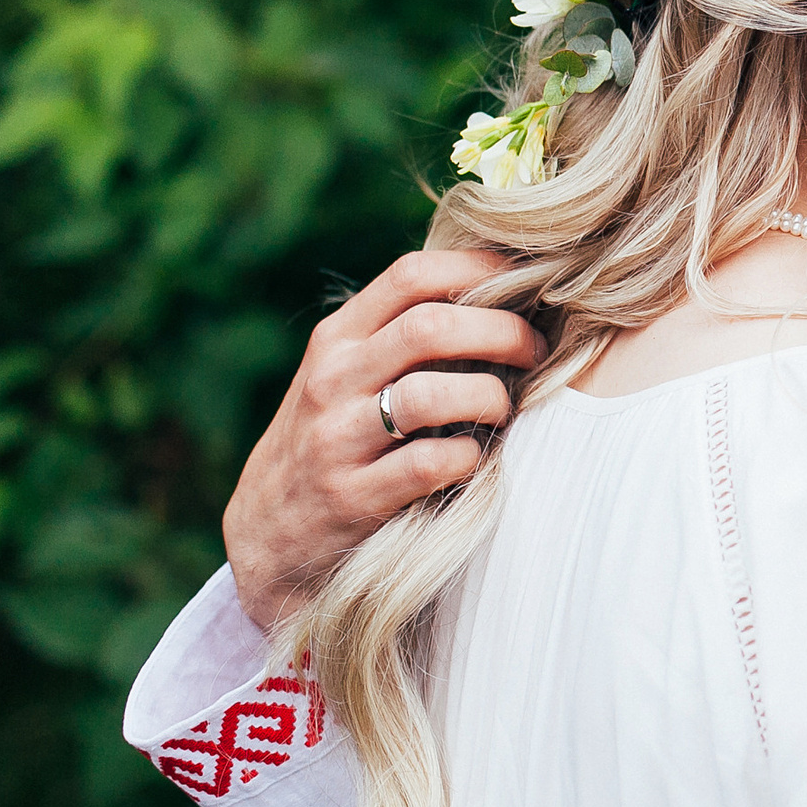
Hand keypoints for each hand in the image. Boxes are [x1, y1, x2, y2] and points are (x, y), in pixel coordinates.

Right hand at [224, 249, 544, 632]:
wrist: (269, 535)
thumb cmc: (334, 437)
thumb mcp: (346, 373)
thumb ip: (402, 333)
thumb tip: (502, 289)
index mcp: (337, 338)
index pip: (411, 276)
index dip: (480, 270)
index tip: (526, 283)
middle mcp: (332, 380)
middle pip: (430, 328)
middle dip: (501, 332)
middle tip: (536, 350)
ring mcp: (337, 439)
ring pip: (430, 395)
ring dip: (489, 396)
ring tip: (505, 407)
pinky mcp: (352, 497)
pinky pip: (429, 463)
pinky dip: (468, 456)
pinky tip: (474, 456)